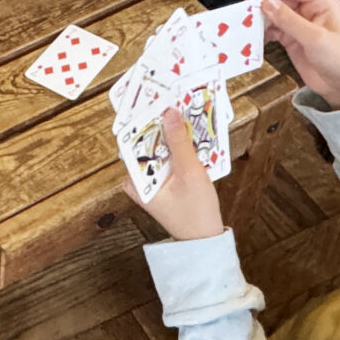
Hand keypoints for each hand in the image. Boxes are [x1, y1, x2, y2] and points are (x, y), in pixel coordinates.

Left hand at [133, 110, 225, 241]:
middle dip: (161, 123)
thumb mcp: (190, 173)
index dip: (144, 120)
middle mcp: (139, 180)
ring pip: (160, 148)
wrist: (205, 239)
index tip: (154, 100)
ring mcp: (152, 180)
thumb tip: (170, 114)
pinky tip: (191, 132)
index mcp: (135, 181)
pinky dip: (179, 146)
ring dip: (172, 133)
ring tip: (183, 111)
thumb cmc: (195, 214)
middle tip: (173, 100)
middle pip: (148, 143)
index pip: (134, 142)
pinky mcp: (165, 180)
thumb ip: (179, 142)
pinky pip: (169, 157)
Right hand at [256, 0, 339, 111]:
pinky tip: (255, 39)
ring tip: (247, 28)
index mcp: (321, 0)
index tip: (255, 3)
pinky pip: (272, 28)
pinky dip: (263, 32)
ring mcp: (299, 22)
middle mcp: (309, 7)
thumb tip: (266, 3)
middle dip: (261, 4)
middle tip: (245, 16)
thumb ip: (290, 21)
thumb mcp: (316, 40)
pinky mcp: (292, 37)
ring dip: (260, 19)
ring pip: (273, 12)